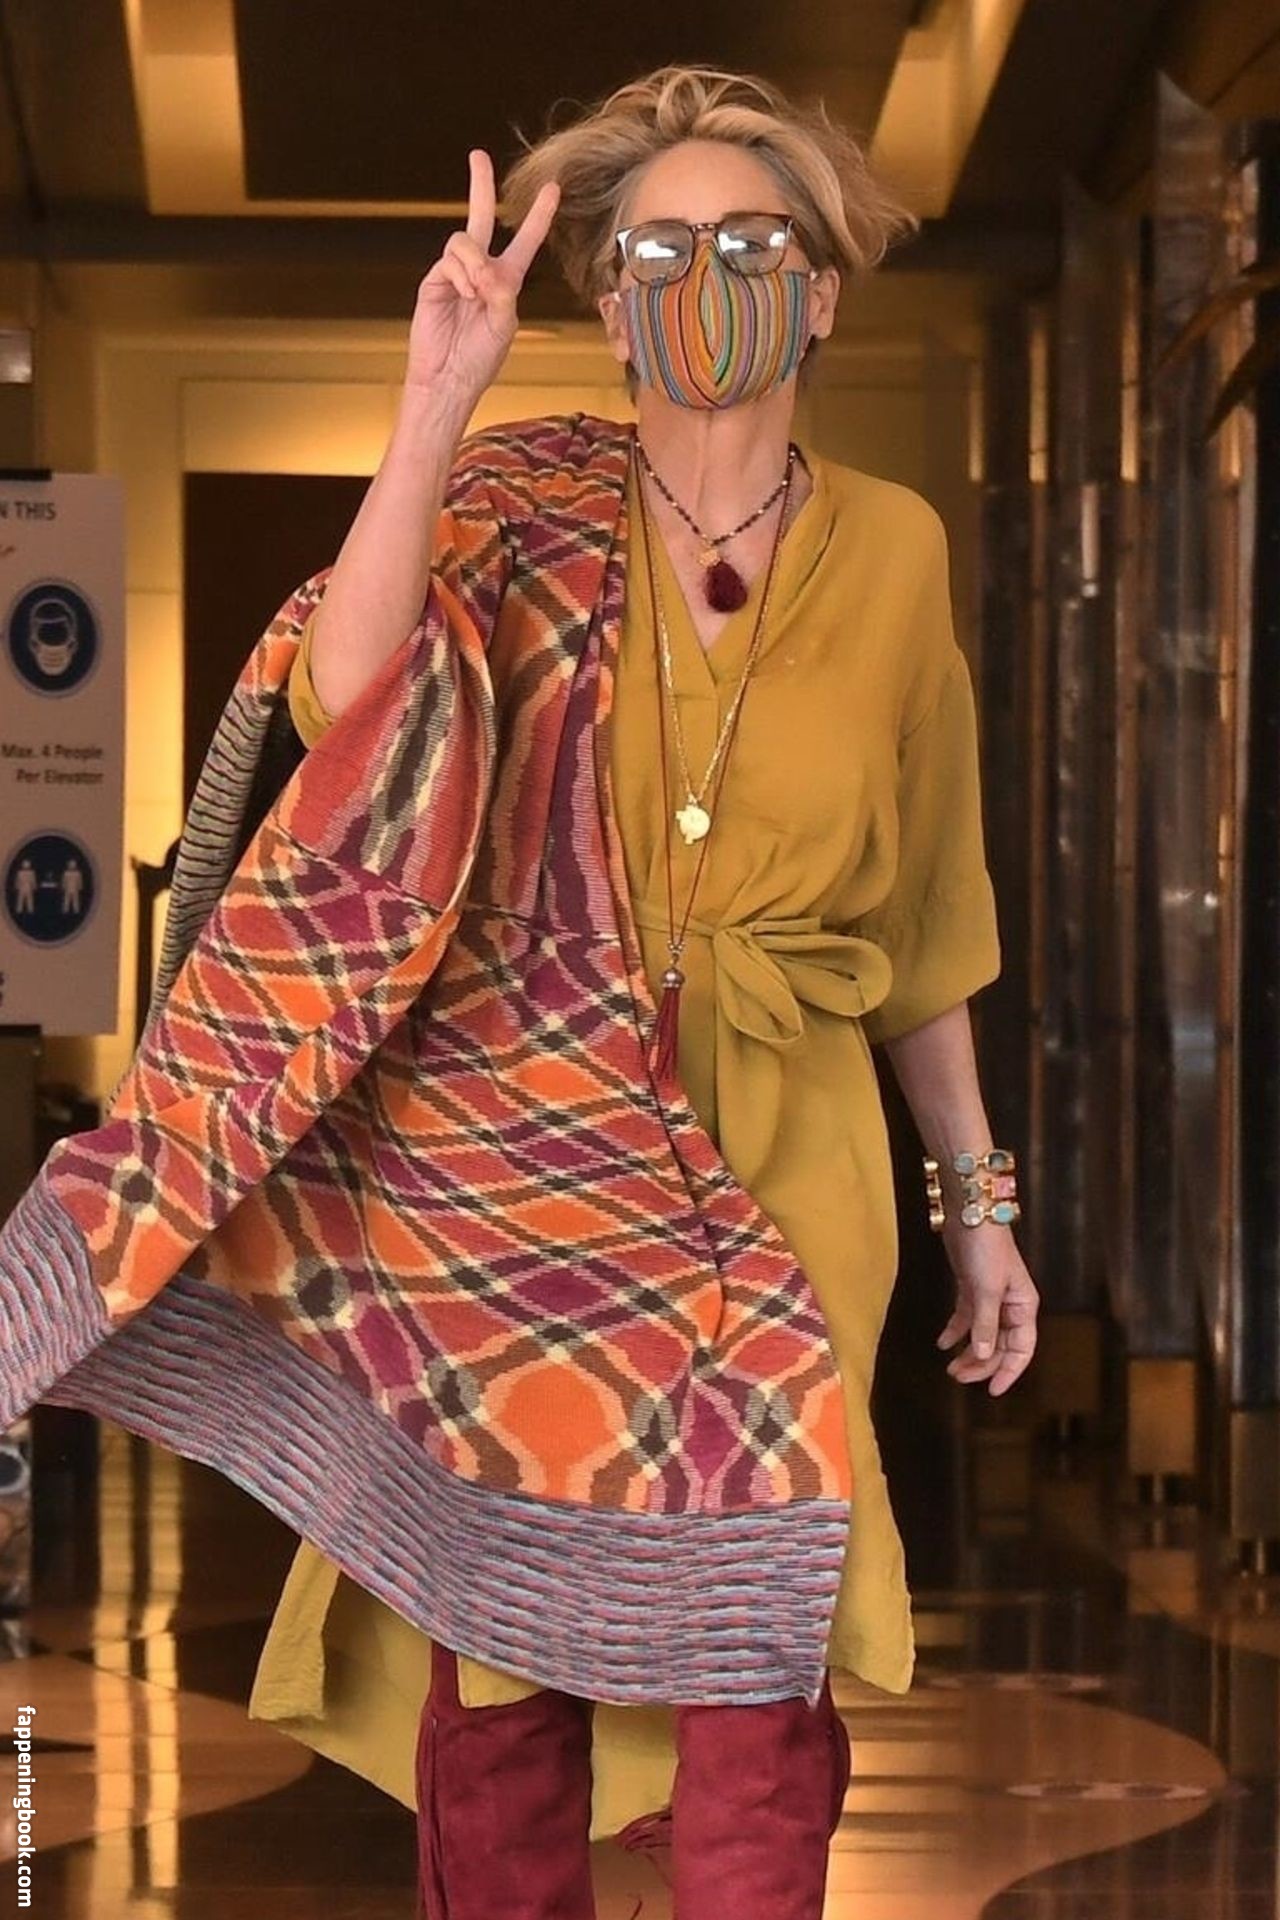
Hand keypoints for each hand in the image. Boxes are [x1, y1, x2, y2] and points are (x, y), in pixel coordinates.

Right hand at [406, 148, 559, 403]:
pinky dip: (461, 275)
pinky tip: (463, 295)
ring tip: (476, 291)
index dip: (538, 216)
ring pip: (465, 241)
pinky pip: (450, 259)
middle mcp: (481, 271)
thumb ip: (502, 291)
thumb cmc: (480, 360)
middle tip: (477, 155)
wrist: (448, 379)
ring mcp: (455, 273)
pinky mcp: (435, 280)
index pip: (524, 241)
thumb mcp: (504, 324)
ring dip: (475, 262)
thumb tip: (485, 266)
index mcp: (506, 281)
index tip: (554, 188)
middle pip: (482, 218)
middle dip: (480, 186)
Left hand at [935, 1222, 1038, 1395]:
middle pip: (999, 1345)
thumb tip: (982, 1354)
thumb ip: (985, 1323)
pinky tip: (942, 1343)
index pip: (1022, 1349)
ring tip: (950, 1367)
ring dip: (967, 1352)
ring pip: (981, 1335)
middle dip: (981, 1364)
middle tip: (958, 1377)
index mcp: (1024, 1307)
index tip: (993, 1391)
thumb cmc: (987, 1248)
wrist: (970, 1213)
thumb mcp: (987, 1289)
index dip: (1009, 1371)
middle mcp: (1010, 1305)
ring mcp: (991, 1297)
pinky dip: (955, 1331)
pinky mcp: (972, 1288)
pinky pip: (966, 1318)